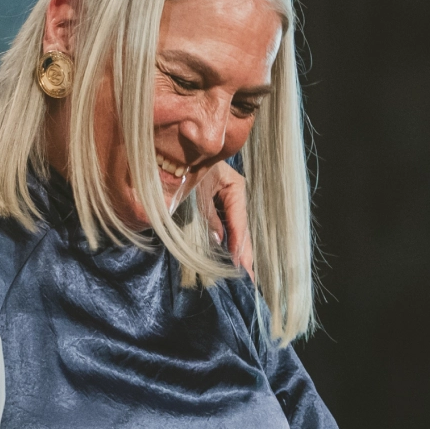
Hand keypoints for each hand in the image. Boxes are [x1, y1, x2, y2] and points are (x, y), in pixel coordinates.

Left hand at [195, 162, 255, 278]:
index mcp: (235, 188)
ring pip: (235, 229)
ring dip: (237, 250)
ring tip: (244, 272)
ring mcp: (228, 200)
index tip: (242, 266)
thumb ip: (208, 217)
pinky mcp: (218, 204)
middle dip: (244, 253)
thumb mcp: (197, 193)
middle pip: (241, 228)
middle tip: (250, 278)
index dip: (240, 246)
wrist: (179, 151)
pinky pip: (225, 225)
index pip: (240, 222)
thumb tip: (219, 241)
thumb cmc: (188, 167)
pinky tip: (231, 257)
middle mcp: (235, 195)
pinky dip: (227, 241)